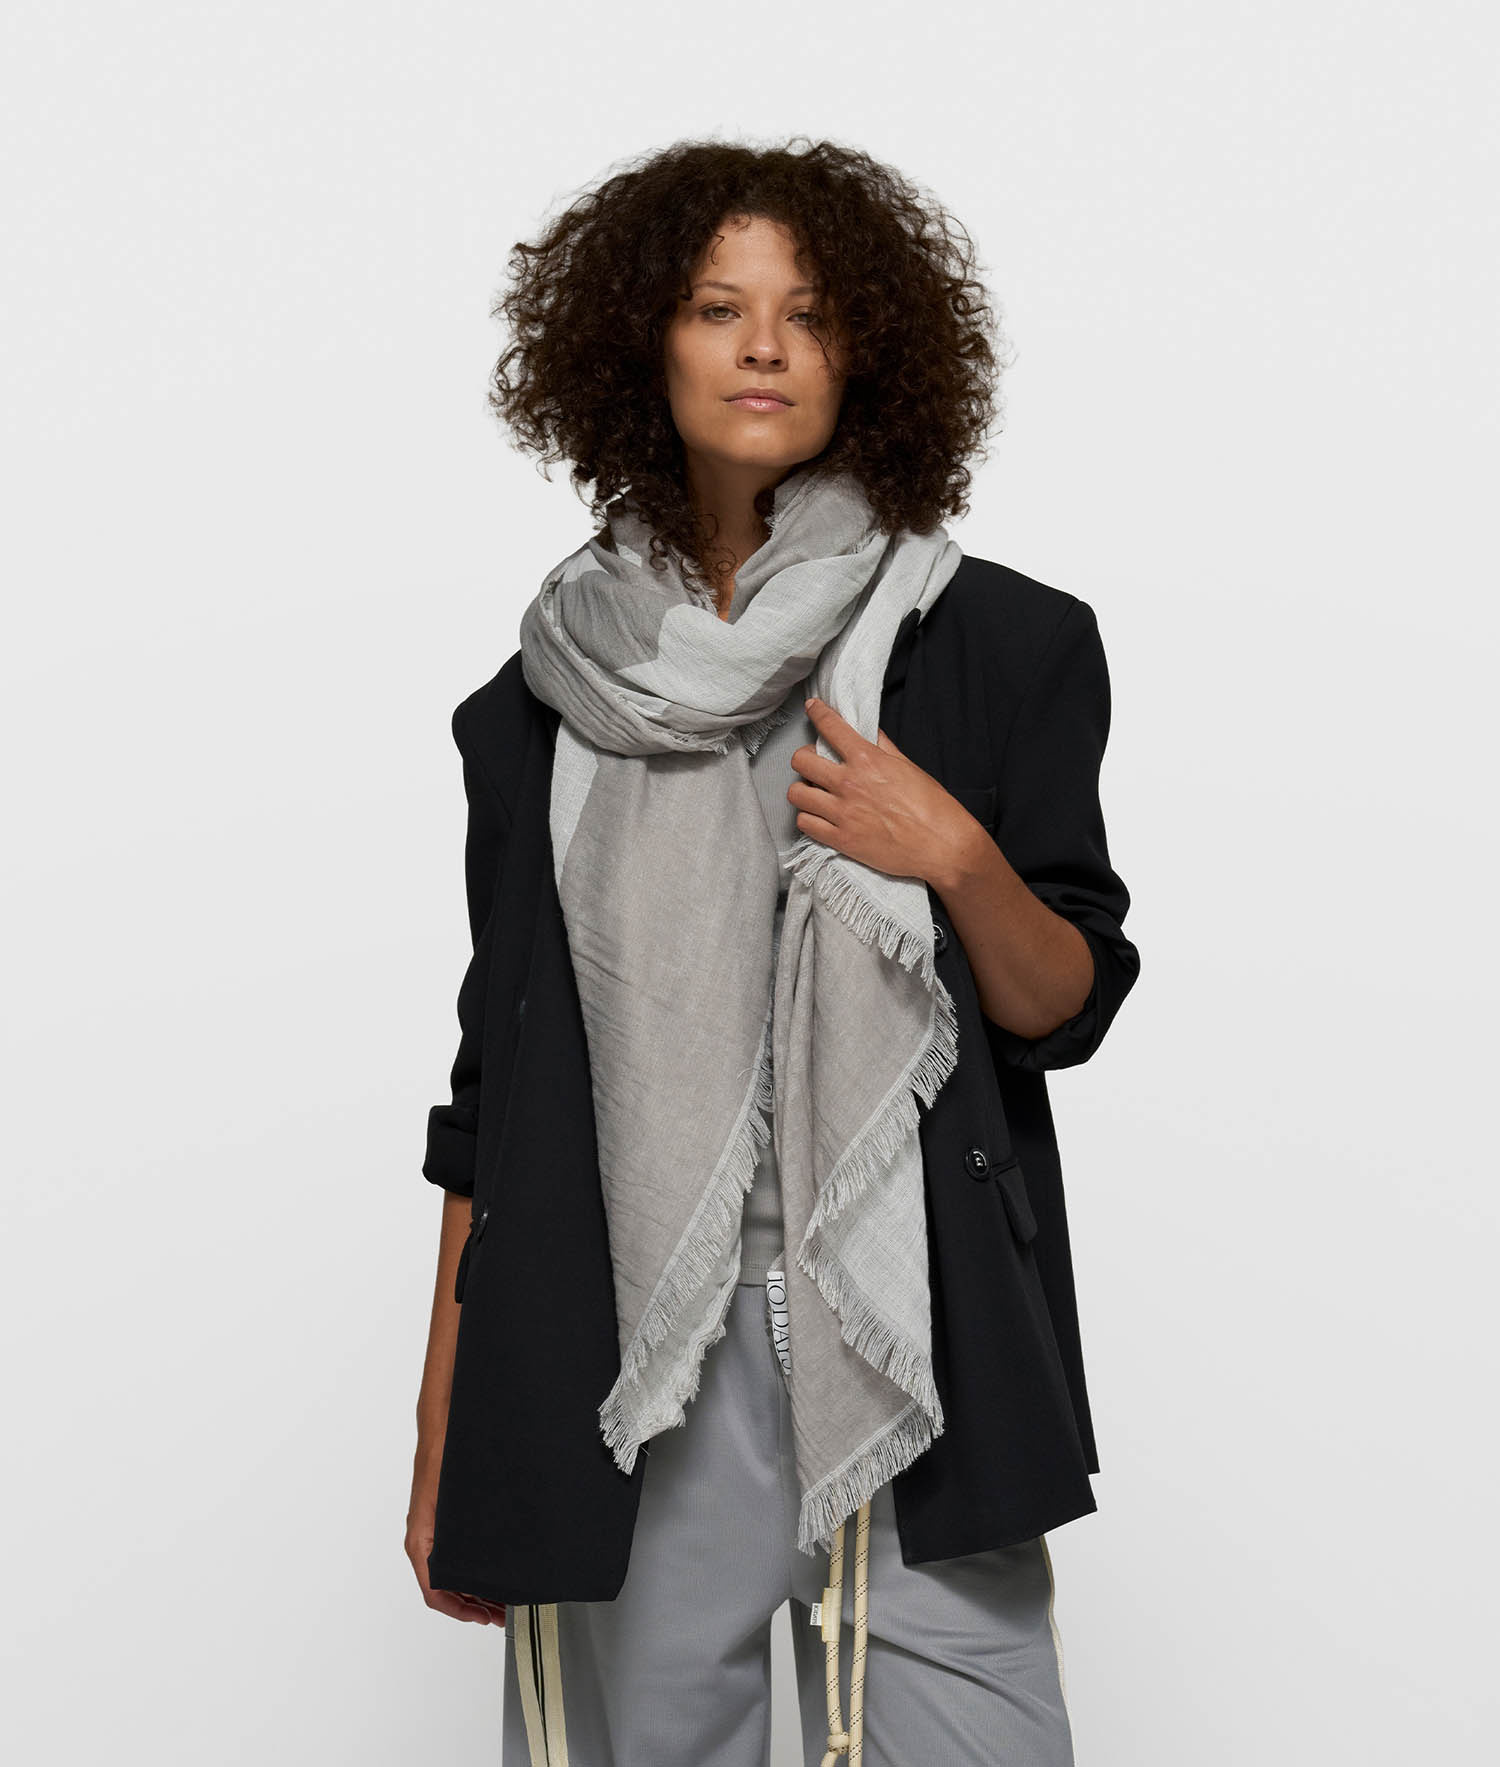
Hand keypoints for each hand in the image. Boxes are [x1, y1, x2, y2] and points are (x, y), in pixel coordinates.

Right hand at [407, 1473, 506, 1626]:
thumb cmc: (442, 1458)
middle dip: (473, 1605)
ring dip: (475, 1589)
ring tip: (501, 1599)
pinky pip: (455, 1555)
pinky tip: (494, 1570)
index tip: (483, 1618)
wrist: (442, 1429)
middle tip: (501, 1613)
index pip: (435, 1593)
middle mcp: (424, 1541)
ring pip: (451, 1573)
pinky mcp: (445, 1522)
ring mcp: (433, 1532)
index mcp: (420, 1542)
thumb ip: (453, 1539)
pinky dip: (474, 1568)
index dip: (460, 1611)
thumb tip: (475, 1571)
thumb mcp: (448, 1504)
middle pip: (445, 1588)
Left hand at [789, 697, 986, 884]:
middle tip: (814, 764)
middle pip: (801, 761)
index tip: (812, 709)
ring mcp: (842, 813)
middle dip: (804, 758)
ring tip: (815, 793)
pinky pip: (805, 823)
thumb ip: (883, 747)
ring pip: (797, 794)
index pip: (831, 727)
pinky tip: (819, 816)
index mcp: (868, 760)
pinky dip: (808, 818)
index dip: (817, 713)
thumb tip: (868, 732)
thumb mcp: (909, 767)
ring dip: (803, 790)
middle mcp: (849, 784)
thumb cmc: (933, 807)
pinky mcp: (841, 840)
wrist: (942, 847)